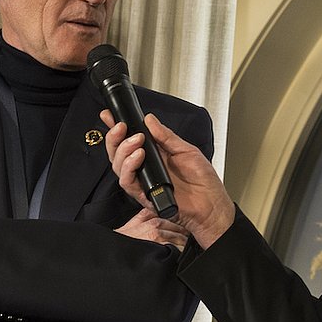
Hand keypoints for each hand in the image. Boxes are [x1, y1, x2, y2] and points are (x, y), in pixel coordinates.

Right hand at [101, 110, 234, 248]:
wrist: (211, 205)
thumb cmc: (203, 182)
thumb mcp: (186, 150)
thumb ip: (166, 136)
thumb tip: (150, 120)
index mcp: (155, 155)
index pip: (130, 140)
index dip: (117, 129)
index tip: (110, 115)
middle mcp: (146, 168)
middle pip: (118, 152)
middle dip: (115, 137)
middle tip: (122, 126)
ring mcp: (143, 181)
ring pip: (118, 166)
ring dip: (123, 149)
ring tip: (136, 140)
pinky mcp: (144, 195)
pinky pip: (128, 182)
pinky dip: (129, 167)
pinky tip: (138, 156)